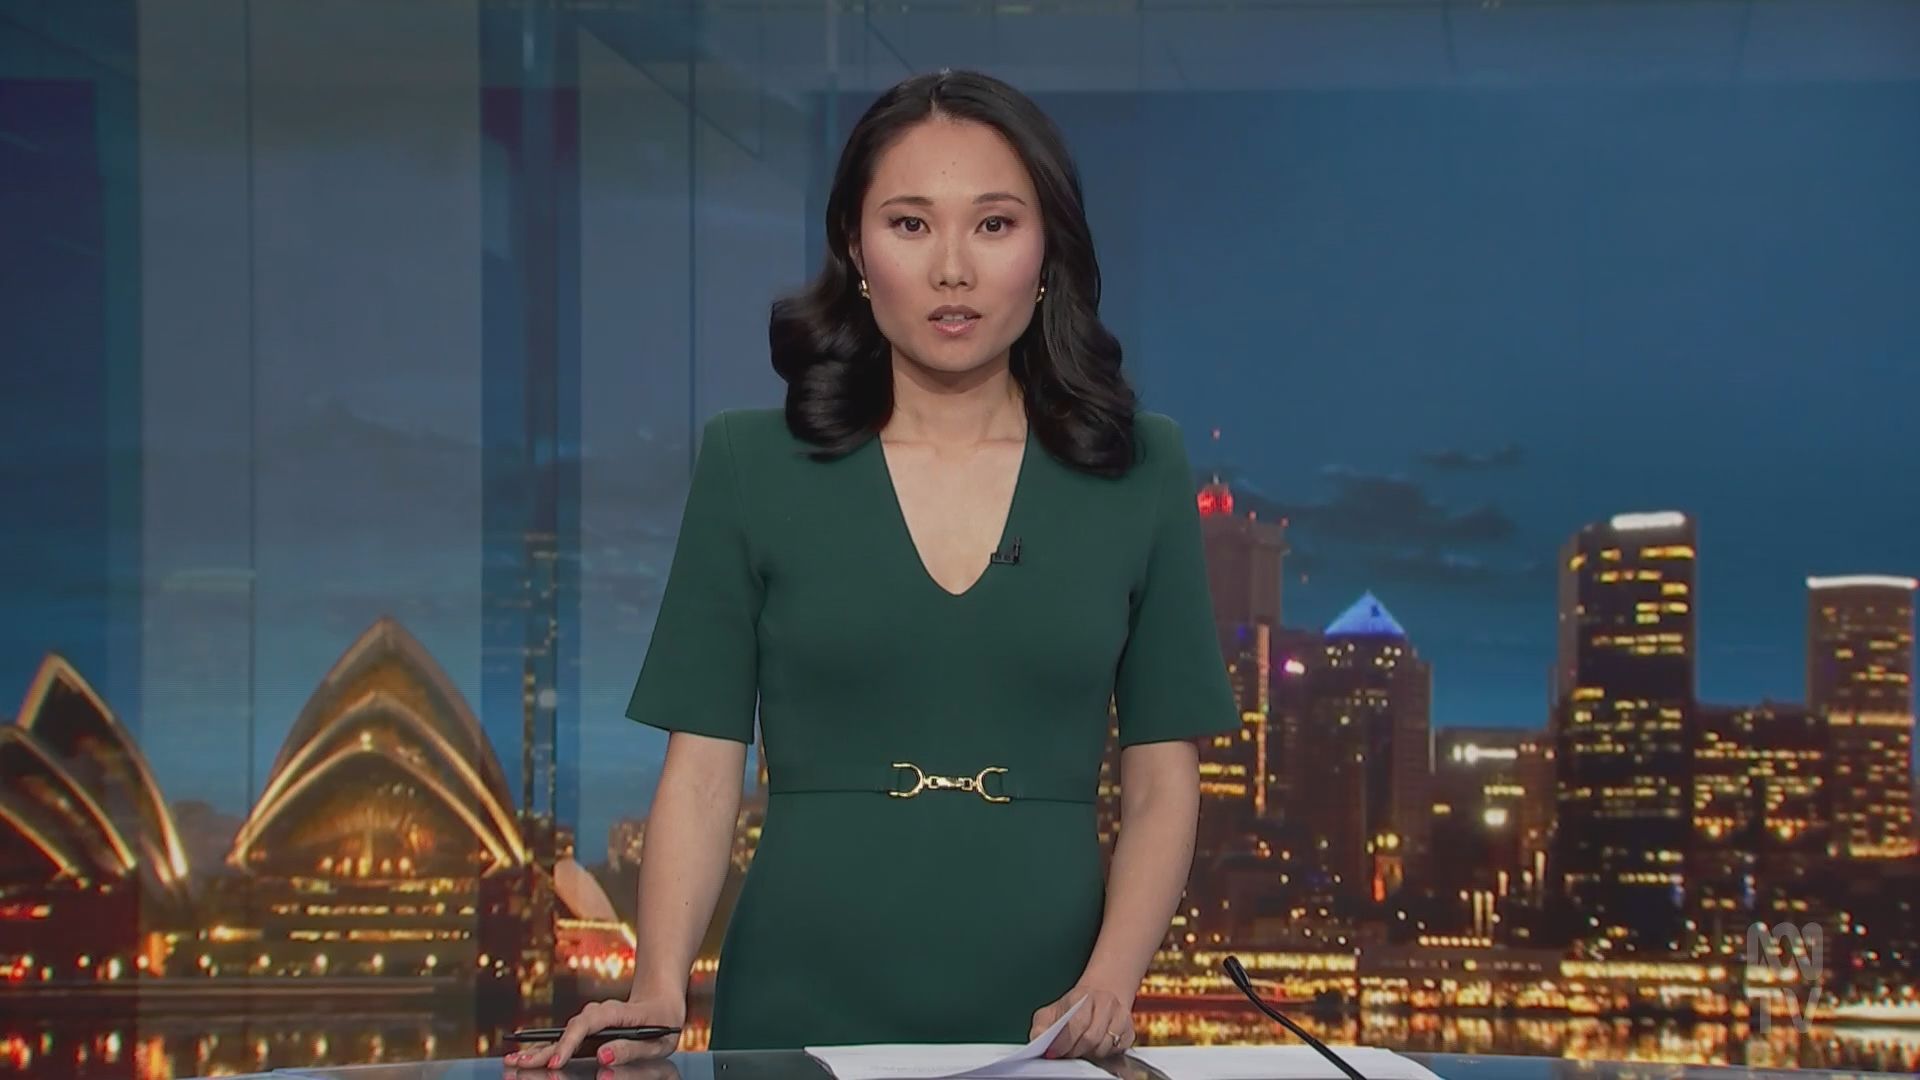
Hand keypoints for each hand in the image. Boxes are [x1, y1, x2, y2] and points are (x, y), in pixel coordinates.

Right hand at [503, 994, 685, 1069]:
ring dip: (538, 1049)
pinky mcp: (586, 1030)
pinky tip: (526, 1057)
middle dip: (543, 1048)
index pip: (587, 1025)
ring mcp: (590, 1021)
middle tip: (518, 1063)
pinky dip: (546, 1049)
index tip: (556, 1062)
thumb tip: (601, 1056)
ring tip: (513, 1062)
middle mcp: (598, 1013)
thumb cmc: (662, 1019)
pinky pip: (564, 1040)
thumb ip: (631, 1048)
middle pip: (568, 1030)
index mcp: (616, 1013)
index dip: (570, 1043)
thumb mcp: (658, 1037)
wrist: (660, 996)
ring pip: (562, 1035)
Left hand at [1030, 984, 1136, 1059]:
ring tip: (1080, 1048)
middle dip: (1074, 1051)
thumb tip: (1037, 1039)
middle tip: (1066, 1054)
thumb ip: (1041, 1025)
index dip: (1063, 1042)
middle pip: (1090, 1038)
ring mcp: (1120, 1016)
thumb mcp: (1053, 1010)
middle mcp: (1106, 1003)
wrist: (1102, 994)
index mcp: (1084, 995)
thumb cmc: (1075, 1007)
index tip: (1053, 1052)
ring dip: (1089, 1053)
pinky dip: (1104, 1054)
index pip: (1076, 1023)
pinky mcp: (1130, 1031)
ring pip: (1103, 1047)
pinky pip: (1116, 1051)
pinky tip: (1096, 1046)